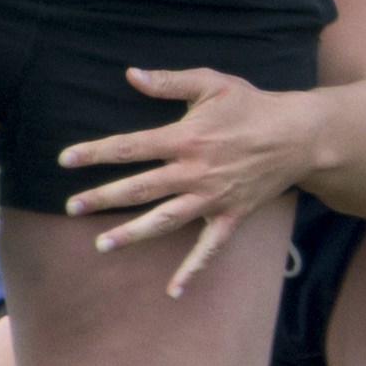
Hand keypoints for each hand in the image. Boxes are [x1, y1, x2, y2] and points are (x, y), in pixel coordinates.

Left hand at [59, 67, 322, 294]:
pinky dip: (193, 270)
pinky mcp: (231, 216)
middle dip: (102, 198)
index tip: (66, 160)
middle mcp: (194, 172)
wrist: (299, 135)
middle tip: (71, 207)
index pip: (129, 147)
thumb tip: (131, 75)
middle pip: (138, 188)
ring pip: (164, 220)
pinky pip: (209, 249)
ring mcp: (212, 198)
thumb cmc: (252, 105)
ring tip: (102, 245)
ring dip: (132, 234)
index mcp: (185, 138)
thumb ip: (169, 81)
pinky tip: (174, 291)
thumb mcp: (212, 83)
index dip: (95, 153)